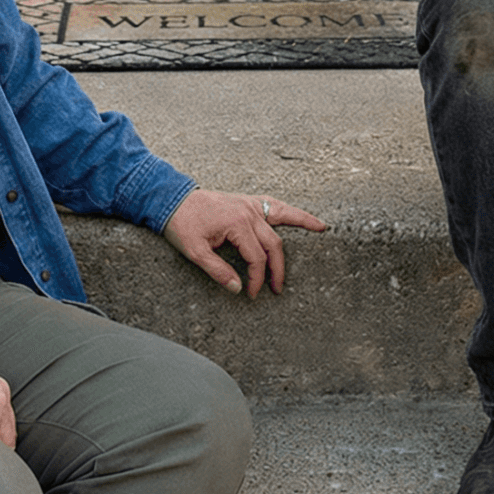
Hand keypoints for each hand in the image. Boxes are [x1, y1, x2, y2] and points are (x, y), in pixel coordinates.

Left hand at [164, 190, 328, 296]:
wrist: (171, 200)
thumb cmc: (182, 224)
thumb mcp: (195, 252)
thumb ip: (218, 271)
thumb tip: (238, 288)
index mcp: (237, 224)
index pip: (256, 258)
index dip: (257, 279)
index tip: (253, 293)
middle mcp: (249, 212)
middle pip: (273, 244)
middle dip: (278, 268)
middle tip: (278, 287)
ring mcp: (250, 204)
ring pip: (283, 216)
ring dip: (303, 221)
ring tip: (322, 228)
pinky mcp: (247, 201)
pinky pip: (274, 205)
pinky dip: (290, 209)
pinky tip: (300, 215)